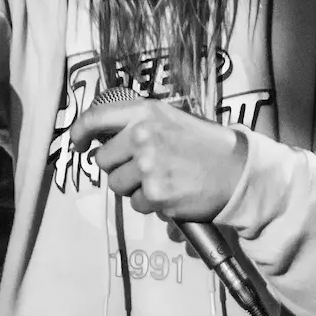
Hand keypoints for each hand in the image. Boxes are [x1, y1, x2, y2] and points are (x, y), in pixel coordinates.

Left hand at [70, 99, 247, 223]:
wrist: (238, 171)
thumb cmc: (206, 145)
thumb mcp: (172, 120)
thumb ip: (139, 125)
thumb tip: (104, 139)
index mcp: (145, 112)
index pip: (96, 117)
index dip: (79, 132)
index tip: (77, 144)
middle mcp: (142, 135)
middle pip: (103, 160)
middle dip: (117, 168)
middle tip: (143, 169)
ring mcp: (147, 165)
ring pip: (117, 185)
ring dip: (133, 188)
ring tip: (161, 181)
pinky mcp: (154, 193)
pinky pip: (135, 204)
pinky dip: (150, 204)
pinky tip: (171, 194)